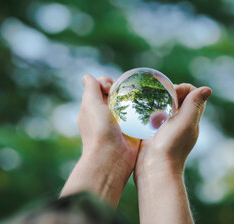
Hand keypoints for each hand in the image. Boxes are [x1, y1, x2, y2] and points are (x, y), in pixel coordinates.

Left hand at [60, 75, 139, 206]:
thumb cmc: (99, 131)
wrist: (112, 158)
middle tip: (127, 91)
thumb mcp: (90, 105)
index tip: (112, 86)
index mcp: (93, 108)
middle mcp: (105, 114)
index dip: (107, 82)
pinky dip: (142, 110)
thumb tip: (86, 76)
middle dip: (122, 88)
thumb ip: (90, 89)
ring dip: (133, 99)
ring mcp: (120, 122)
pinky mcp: (132, 130)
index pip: (100, 87)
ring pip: (128, 104)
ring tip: (140, 96)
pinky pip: (138, 115)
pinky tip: (147, 106)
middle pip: (115, 94)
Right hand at [134, 83, 211, 223]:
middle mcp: (181, 123)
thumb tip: (208, 89)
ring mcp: (167, 129)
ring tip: (149, 102)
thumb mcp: (185, 122)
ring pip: (165, 108)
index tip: (171, 92)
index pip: (193, 94)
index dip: (183, 88)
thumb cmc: (171, 146)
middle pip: (179, 99)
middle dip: (169, 92)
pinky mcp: (153, 134)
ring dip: (158, 101)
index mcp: (191, 119)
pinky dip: (149, 112)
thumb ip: (194, 104)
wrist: (154, 168)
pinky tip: (142, 114)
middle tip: (158, 95)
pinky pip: (153, 117)